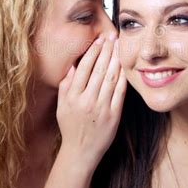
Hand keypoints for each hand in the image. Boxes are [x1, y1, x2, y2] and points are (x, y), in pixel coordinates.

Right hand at [56, 32, 125, 168]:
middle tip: (112, 36)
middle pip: (100, 69)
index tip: (99, 40)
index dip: (93, 51)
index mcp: (72, 96)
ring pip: (111, 78)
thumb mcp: (62, 105)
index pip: (84, 68)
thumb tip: (72, 66)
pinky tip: (125, 65)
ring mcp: (101, 108)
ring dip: (116, 59)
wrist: (81, 151)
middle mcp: (87, 101)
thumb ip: (66, 85)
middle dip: (107, 50)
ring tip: (120, 45)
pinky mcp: (114, 115)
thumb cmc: (70, 126)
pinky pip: (120, 92)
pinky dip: (123, 77)